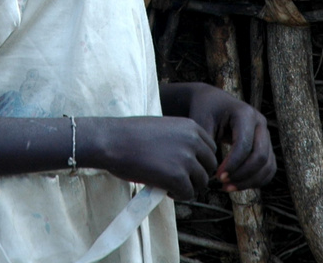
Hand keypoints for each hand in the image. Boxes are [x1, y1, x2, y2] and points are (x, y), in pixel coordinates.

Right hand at [82, 116, 217, 199]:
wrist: (112, 140)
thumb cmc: (130, 134)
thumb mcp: (164, 128)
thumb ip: (180, 140)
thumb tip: (190, 161)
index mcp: (191, 126)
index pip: (211, 149)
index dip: (200, 161)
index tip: (186, 168)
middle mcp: (193, 141)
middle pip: (210, 166)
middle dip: (197, 176)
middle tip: (179, 181)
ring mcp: (186, 159)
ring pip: (201, 182)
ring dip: (188, 187)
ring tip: (170, 186)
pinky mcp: (178, 177)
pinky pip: (188, 193)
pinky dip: (179, 196)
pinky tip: (165, 191)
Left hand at [169, 82, 276, 190]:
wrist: (214, 102)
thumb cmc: (206, 111)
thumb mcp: (201, 121)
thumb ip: (205, 143)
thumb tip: (209, 170)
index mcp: (245, 114)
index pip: (244, 145)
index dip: (232, 164)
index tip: (217, 176)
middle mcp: (260, 123)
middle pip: (260, 156)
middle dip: (242, 174)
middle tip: (223, 184)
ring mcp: (265, 134)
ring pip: (267, 165)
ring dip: (249, 181)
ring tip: (228, 188)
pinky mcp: (266, 145)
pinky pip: (269, 168)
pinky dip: (257, 180)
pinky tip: (238, 185)